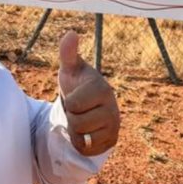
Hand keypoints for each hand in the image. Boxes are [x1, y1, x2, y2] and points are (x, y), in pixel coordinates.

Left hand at [58, 30, 119, 155]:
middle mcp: (113, 108)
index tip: (77, 96)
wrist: (88, 105)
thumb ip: (68, 53)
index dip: (69, 102)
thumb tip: (71, 33)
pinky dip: (82, 144)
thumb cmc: (78, 84)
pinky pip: (88, 150)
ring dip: (76, 131)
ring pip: (82, 138)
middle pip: (77, 124)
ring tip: (83, 119)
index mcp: (102, 89)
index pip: (73, 105)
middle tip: (79, 109)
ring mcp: (114, 126)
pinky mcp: (112, 141)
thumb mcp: (70, 69)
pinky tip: (87, 132)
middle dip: (72, 118)